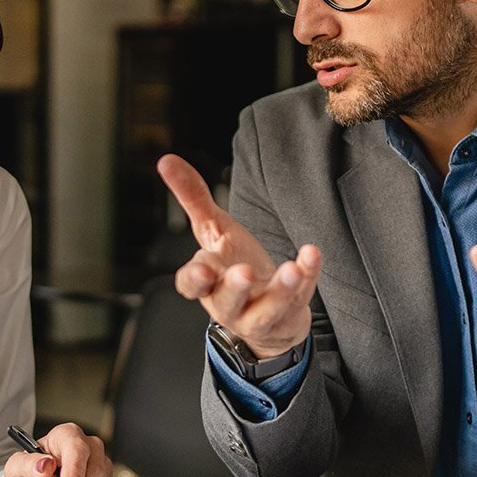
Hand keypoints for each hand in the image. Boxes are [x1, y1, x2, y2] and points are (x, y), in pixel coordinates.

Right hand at [159, 153, 321, 358]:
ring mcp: (260, 315)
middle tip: (243, 272)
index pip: (191, 284)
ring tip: (291, 270)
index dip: (194, 279)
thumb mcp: (212, 229)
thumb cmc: (232, 263)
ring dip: (280, 291)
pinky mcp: (290, 316)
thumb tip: (165, 160)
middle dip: (235, 288)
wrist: (267, 308)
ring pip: (267, 309)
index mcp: (206, 283)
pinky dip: (309, 276)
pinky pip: (300, 298)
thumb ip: (192, 197)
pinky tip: (311, 254)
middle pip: (228, 300)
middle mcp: (229, 304)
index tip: (202, 269)